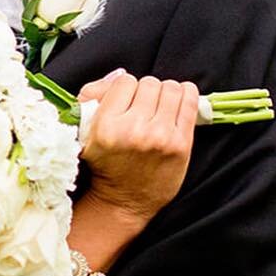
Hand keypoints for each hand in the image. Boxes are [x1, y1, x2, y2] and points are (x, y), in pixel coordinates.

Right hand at [76, 70, 198, 224]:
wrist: (124, 201)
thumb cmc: (106, 163)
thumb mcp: (85, 130)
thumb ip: (93, 95)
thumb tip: (119, 75)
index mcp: (106, 125)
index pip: (125, 82)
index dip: (126, 89)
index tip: (127, 100)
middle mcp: (133, 129)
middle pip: (149, 83)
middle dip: (147, 91)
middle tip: (145, 105)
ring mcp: (160, 137)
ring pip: (170, 88)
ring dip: (167, 92)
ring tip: (161, 105)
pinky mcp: (181, 144)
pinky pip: (190, 102)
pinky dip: (187, 95)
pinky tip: (181, 99)